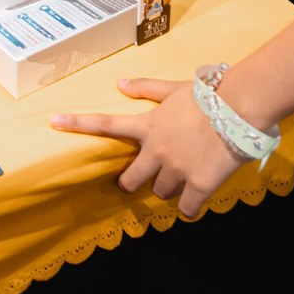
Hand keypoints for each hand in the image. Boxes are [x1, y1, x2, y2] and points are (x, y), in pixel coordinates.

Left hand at [51, 75, 246, 219]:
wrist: (240, 106)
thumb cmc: (210, 94)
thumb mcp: (174, 88)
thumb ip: (146, 89)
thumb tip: (119, 83)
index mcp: (148, 126)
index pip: (105, 123)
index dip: (77, 123)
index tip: (52, 121)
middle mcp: (156, 150)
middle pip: (131, 179)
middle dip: (132, 182)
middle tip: (137, 180)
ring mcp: (176, 169)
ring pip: (161, 192)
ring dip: (169, 188)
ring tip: (185, 175)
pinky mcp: (199, 185)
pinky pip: (187, 210)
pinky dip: (190, 209)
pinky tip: (196, 201)